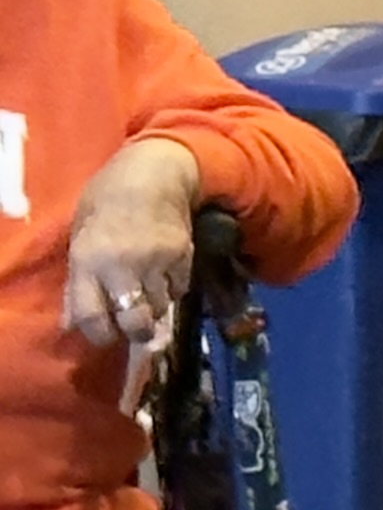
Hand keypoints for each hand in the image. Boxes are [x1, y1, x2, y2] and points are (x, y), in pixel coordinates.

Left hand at [65, 137, 200, 354]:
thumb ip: (76, 284)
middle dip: (138, 332)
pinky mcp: (183, 255)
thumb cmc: (105, 205)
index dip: (100, 335)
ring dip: (155, 307)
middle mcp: (122, 267)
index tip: (106, 335)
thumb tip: (72, 323)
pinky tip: (165, 275)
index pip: (93, 318)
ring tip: (150, 295)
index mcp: (88, 263)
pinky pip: (180, 288)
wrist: (153, 174)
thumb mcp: (79, 241)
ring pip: (160, 307)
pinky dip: (173, 288)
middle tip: (138, 330)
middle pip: (135, 321)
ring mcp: (156, 262)